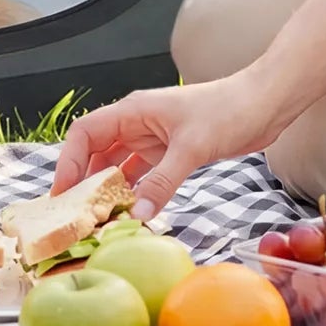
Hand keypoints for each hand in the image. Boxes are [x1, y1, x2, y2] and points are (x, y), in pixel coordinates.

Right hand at [52, 71, 282, 219]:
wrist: (263, 104)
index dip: (69, 162)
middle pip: (96, 151)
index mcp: (132, 111)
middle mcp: (136, 123)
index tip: (62, 194)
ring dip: (109, 190)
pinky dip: (134, 192)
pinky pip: (141, 174)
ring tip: (100, 221)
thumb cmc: (227, 111)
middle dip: (84, 181)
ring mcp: (152, 138)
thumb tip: (137, 214)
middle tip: (77, 216)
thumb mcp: (192, 148)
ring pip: (117, 165)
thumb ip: (162, 181)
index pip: (85, 133)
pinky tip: (132, 212)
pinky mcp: (169, 152)